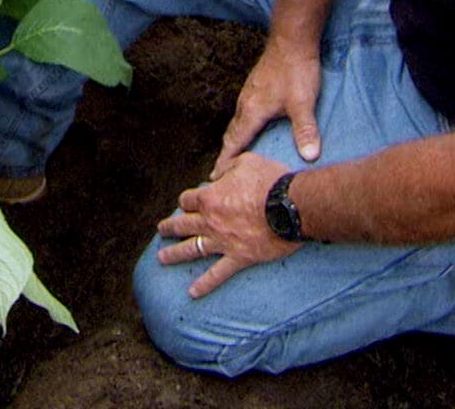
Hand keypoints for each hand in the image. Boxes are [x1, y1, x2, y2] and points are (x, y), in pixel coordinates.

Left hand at [155, 153, 300, 298]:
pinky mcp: (238, 258)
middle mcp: (211, 221)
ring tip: (162, 258)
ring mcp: (223, 241)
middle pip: (183, 224)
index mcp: (211, 197)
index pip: (188, 199)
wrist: (292, 207)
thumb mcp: (247, 161)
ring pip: (191, 248)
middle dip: (170, 227)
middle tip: (162, 230)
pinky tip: (192, 293)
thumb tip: (217, 173)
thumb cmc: (271, 181)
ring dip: (174, 254)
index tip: (188, 202)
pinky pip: (217, 274)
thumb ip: (227, 167)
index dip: (187, 200)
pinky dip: (205, 284)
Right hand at [213, 39, 321, 178]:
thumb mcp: (303, 104)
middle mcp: (245, 103)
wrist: (291, 40)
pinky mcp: (255, 86)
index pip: (235, 143)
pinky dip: (240, 126)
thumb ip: (305, 131)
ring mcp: (249, 93)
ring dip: (232, 139)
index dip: (225, 161)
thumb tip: (310, 157)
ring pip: (236, 122)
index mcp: (252, 112)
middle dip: (225, 153)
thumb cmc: (295, 71)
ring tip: (232, 153)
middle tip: (219, 172)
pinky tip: (248, 127)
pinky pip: (242, 112)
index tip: (214, 177)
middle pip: (231, 133)